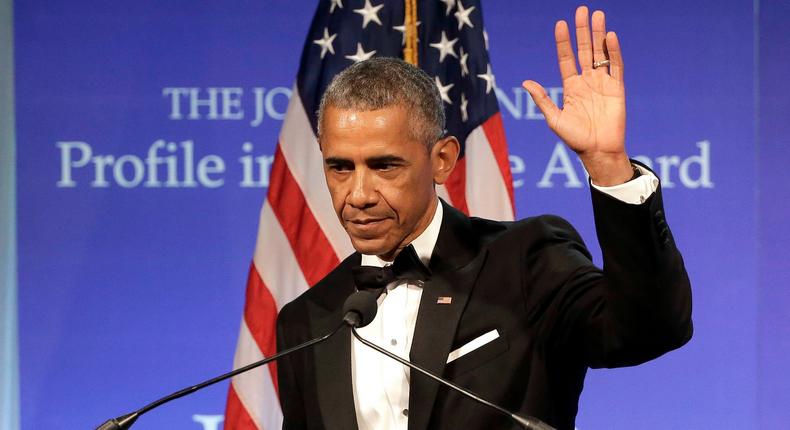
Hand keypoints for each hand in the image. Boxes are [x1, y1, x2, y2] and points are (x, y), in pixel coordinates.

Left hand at [523, 6, 631, 185]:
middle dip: (583, 30)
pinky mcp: (617, 89)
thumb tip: (526, 82)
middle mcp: (587, 81)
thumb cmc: (575, 139)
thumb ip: (542, 99)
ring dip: (598, 35)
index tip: (561, 24)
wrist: (598, 151)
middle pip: (584, 50)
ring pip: (600, 53)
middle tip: (582, 10)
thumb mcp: (554, 119)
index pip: (566, 58)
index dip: (563, 42)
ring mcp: (602, 83)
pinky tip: (609, 37)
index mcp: (571, 87)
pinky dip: (613, 52)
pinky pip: (616, 66)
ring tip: (598, 15)